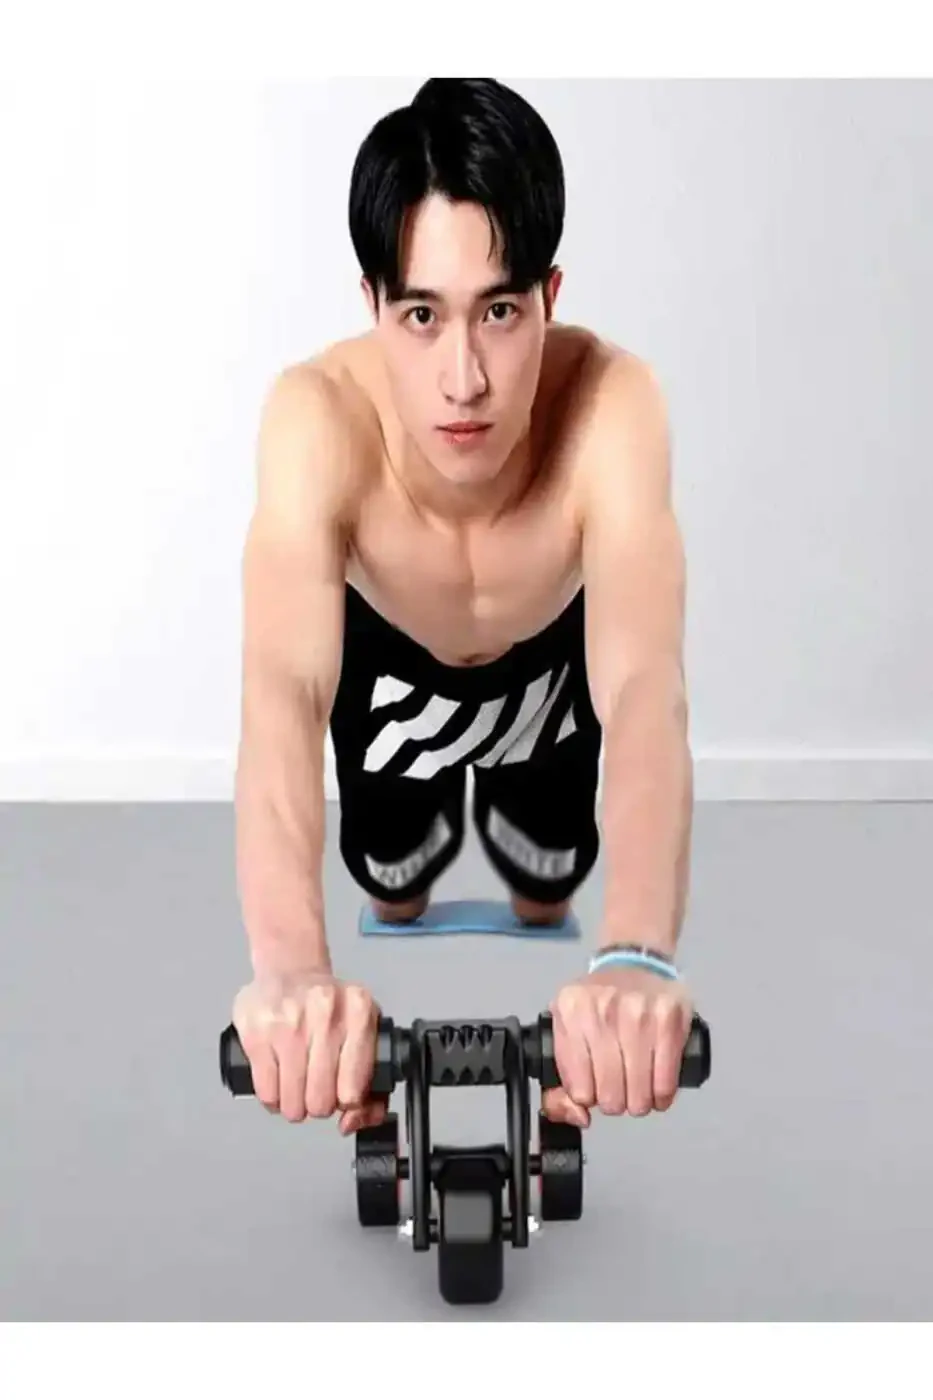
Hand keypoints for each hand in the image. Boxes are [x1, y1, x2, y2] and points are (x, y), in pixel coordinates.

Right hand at [232, 968, 385, 1134]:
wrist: (290, 970)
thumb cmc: (330, 1008)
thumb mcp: (363, 1031)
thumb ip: (374, 1082)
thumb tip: (352, 1122)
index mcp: (359, 1011)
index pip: (355, 1089)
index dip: (347, 1103)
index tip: (342, 1097)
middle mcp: (326, 1012)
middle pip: (322, 1100)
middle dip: (318, 1106)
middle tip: (316, 1093)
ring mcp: (289, 1021)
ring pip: (293, 1101)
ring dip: (294, 1106)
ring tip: (296, 1090)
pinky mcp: (257, 1031)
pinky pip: (267, 1092)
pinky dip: (273, 1099)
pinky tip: (278, 1085)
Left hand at [542, 964, 693, 1127]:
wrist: (635, 962)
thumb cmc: (598, 1003)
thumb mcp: (565, 1031)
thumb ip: (557, 1084)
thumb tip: (580, 1117)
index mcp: (570, 1011)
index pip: (579, 1089)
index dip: (588, 1096)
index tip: (594, 1087)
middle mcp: (603, 1009)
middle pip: (610, 1096)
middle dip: (615, 1102)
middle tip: (619, 1088)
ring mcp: (639, 1013)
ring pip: (639, 1096)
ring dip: (639, 1102)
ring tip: (638, 1088)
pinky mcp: (670, 1019)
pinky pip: (665, 1084)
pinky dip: (662, 1097)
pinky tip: (657, 1090)